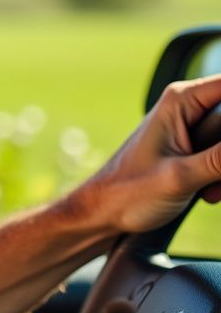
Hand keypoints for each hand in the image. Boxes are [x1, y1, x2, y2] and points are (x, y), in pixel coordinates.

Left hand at [69, 75, 220, 234]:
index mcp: (181, 100)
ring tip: (211, 192)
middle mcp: (189, 106)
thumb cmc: (128, 193)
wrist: (104, 212)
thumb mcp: (182, 176)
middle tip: (217, 179)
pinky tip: (208, 195)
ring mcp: (194, 127)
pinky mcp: (198, 148)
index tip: (220, 152)